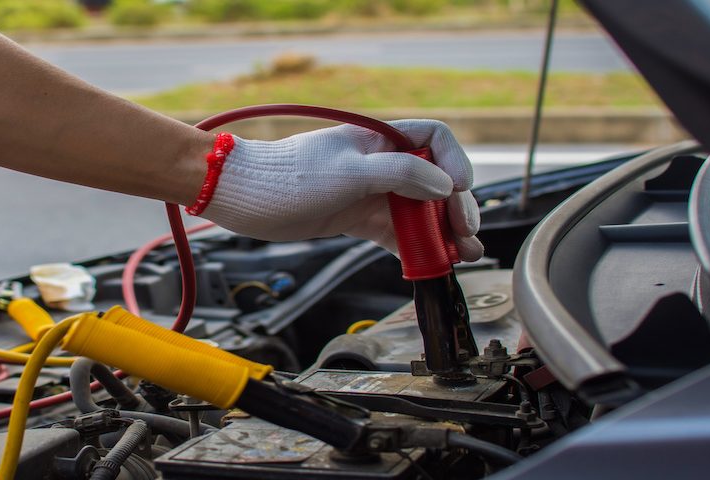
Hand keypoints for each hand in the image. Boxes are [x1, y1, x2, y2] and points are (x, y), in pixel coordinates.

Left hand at [196, 119, 483, 260]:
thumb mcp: (348, 172)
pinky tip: (432, 264)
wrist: (242, 197)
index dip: (454, 163)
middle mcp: (380, 163)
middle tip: (467, 238)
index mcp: (380, 140)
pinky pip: (397, 233)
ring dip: (443, 233)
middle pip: (435, 181)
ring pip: (419, 211)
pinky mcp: (357, 218)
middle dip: (455, 209)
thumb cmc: (288, 176)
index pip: (434, 139)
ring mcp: (370, 192)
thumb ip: (399, 174)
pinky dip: (416, 247)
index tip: (458, 191)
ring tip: (463, 257)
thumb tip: (445, 186)